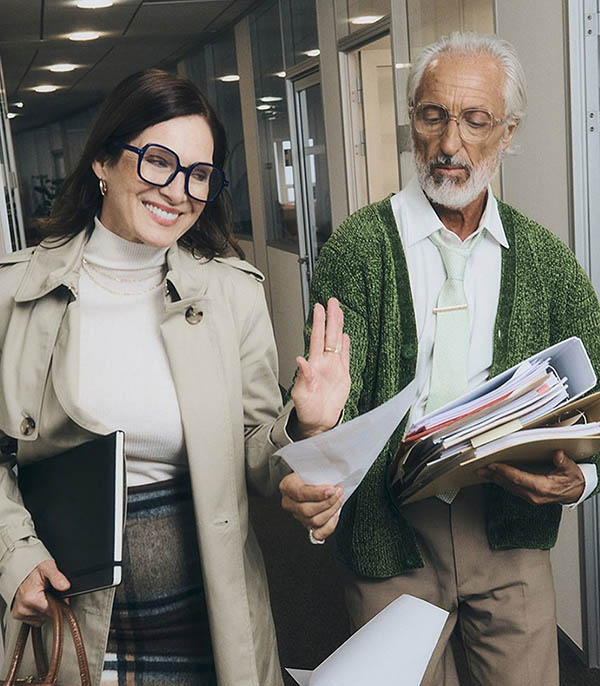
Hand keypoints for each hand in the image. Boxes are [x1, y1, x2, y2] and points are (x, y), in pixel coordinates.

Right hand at [12, 559, 69, 625]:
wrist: (21, 570)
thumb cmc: (34, 569)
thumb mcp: (48, 567)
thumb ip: (57, 577)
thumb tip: (65, 586)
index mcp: (31, 598)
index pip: (52, 611)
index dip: (58, 603)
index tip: (56, 595)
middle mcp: (23, 608)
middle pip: (46, 614)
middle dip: (50, 605)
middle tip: (48, 592)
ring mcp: (19, 612)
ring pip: (40, 617)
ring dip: (43, 608)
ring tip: (41, 595)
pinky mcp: (17, 615)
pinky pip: (33, 619)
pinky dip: (36, 612)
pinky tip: (36, 601)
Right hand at [279, 472, 343, 541]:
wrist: (311, 480)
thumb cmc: (312, 474)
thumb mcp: (312, 469)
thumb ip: (319, 473)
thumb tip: (333, 477)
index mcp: (287, 486)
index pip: (299, 493)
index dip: (317, 493)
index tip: (331, 490)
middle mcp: (289, 503)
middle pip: (307, 510)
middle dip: (327, 502)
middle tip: (338, 492)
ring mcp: (297, 516)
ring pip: (314, 521)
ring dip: (331, 511)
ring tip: (339, 499)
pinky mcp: (307, 526)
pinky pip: (317, 534)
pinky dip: (329, 526)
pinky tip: (335, 516)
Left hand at [290, 298, 350, 438]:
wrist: (318, 422)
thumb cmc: (307, 410)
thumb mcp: (301, 394)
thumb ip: (303, 376)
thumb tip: (300, 360)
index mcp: (314, 365)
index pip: (317, 339)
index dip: (319, 323)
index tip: (319, 308)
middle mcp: (324, 363)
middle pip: (329, 336)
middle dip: (331, 318)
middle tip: (332, 301)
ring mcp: (334, 368)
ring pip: (337, 343)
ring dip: (338, 327)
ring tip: (340, 312)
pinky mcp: (342, 376)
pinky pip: (345, 358)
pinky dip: (346, 346)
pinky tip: (345, 336)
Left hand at [477, 450, 584, 504]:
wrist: (576, 492)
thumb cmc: (573, 480)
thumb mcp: (571, 469)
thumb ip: (563, 462)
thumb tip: (558, 455)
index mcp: (543, 488)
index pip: (519, 479)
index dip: (504, 471)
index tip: (493, 465)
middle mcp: (534, 495)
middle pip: (510, 484)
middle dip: (494, 475)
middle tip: (480, 468)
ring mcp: (530, 497)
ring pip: (509, 487)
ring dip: (495, 479)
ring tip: (482, 471)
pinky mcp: (528, 496)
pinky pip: (512, 488)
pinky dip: (502, 481)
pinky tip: (494, 476)